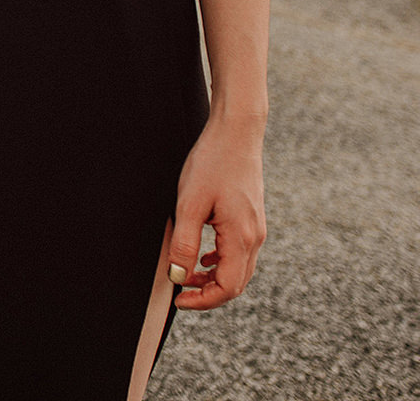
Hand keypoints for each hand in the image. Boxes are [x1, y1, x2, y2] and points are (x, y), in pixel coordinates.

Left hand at [167, 114, 265, 309]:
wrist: (236, 133)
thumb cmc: (212, 163)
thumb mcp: (190, 204)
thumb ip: (185, 243)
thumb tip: (179, 276)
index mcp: (241, 238)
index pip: (228, 288)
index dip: (202, 300)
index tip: (178, 300)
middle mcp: (254, 237)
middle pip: (235, 283)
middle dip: (207, 293)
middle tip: (179, 292)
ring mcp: (255, 228)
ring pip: (237, 268)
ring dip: (212, 277)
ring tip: (185, 273)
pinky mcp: (250, 217)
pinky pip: (238, 251)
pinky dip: (219, 261)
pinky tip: (202, 255)